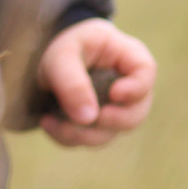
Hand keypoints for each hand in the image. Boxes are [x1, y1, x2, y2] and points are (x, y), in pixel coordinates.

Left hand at [37, 18, 155, 147]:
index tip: (114, 94)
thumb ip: (72, 81)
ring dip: (83, 133)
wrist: (42, 57)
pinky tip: (48, 123)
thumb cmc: (61, 48)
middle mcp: (129, 85)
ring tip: (51, 121)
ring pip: (113, 132)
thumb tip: (88, 118)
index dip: (135, 88)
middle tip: (82, 118)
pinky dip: (70, 137)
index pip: (145, 71)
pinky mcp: (100, 124)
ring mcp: (117, 108)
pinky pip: (91, 139)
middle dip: (109, 121)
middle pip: (136, 112)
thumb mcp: (60, 56)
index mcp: (126, 55)